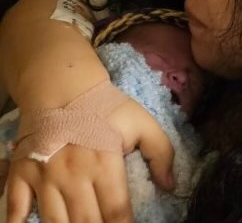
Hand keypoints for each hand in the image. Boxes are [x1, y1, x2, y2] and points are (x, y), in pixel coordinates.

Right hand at [5, 99, 174, 222]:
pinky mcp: (20, 175)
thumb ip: (162, 153)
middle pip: (87, 222)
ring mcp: (44, 177)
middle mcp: (73, 175)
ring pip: (54, 222)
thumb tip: (170, 186)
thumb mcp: (142, 123)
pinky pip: (15, 209)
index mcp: (105, 164)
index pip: (117, 211)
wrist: (61, 87)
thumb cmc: (105, 107)